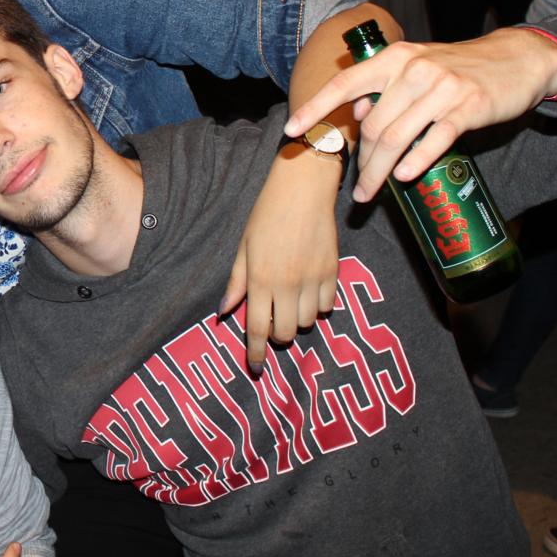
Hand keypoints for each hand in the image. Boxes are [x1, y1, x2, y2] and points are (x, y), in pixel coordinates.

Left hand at [220, 150, 340, 366]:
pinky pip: (327, 305)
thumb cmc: (266, 214)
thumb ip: (236, 282)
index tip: (255, 367)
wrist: (303, 189)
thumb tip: (223, 313)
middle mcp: (287, 284)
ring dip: (297, 318)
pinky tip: (308, 291)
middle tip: (273, 322)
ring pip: (308, 321)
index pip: (257, 328)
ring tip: (290, 299)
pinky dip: (317, 306)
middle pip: (286, 332)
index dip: (256, 352)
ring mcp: (313, 279)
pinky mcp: (333, 272)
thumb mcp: (243, 247)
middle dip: (278, 334)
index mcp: (260, 279)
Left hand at [284, 28, 556, 202]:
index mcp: (394, 58)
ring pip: (397, 137)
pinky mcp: (468, 107)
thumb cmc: (459, 67)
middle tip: (358, 188)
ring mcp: (441, 88)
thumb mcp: (417, 66)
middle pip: (372, 126)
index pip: (344, 85)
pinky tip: (406, 177)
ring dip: (380, 171)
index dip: (315, 109)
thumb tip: (356, 113)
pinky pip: (435, 139)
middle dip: (360, 162)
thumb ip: (385, 87)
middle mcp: (413, 70)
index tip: (291, 130)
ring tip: (371, 192)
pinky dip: (417, 160)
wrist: (517, 58)